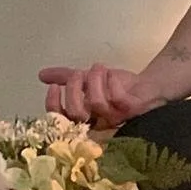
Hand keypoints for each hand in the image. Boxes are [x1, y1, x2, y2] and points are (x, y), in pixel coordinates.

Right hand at [37, 65, 167, 128]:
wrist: (148, 85)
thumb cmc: (117, 86)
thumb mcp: (88, 79)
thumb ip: (65, 77)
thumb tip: (41, 75)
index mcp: (85, 117)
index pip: (61, 119)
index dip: (54, 104)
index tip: (54, 86)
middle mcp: (98, 122)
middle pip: (76, 114)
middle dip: (73, 89)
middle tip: (79, 74)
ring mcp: (116, 117)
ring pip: (97, 104)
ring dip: (94, 80)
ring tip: (98, 68)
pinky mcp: (132, 109)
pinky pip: (118, 99)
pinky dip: (111, 83)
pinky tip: (112, 75)